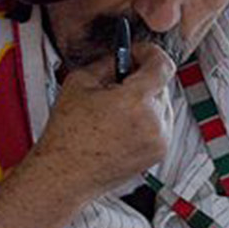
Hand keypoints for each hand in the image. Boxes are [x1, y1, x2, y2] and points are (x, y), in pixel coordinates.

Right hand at [25, 39, 173, 203]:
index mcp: (134, 102)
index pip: (163, 64)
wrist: (65, 173)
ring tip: (116, 110)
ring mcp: (159, 140)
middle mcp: (153, 122)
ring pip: (163, 104)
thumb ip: (108, 62)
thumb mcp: (80, 82)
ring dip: (145, 100)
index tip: (138, 54)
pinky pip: (161, 124)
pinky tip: (122, 126)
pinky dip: (147, 120)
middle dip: (141, 80)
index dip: (149, 54)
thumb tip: (124, 56)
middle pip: (161, 85)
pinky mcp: (159, 153)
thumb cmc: (67, 134)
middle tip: (117, 85)